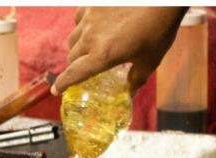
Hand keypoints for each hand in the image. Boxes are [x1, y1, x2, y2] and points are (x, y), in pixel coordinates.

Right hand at [51, 7, 186, 95]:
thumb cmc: (158, 28)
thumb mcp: (150, 60)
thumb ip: (136, 79)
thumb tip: (130, 92)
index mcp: (102, 56)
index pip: (73, 74)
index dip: (63, 84)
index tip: (56, 90)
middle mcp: (91, 38)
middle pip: (71, 57)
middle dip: (76, 65)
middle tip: (86, 66)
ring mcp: (90, 19)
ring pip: (73, 38)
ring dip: (78, 46)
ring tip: (92, 46)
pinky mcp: (92, 4)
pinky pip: (79, 19)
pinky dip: (83, 26)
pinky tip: (95, 26)